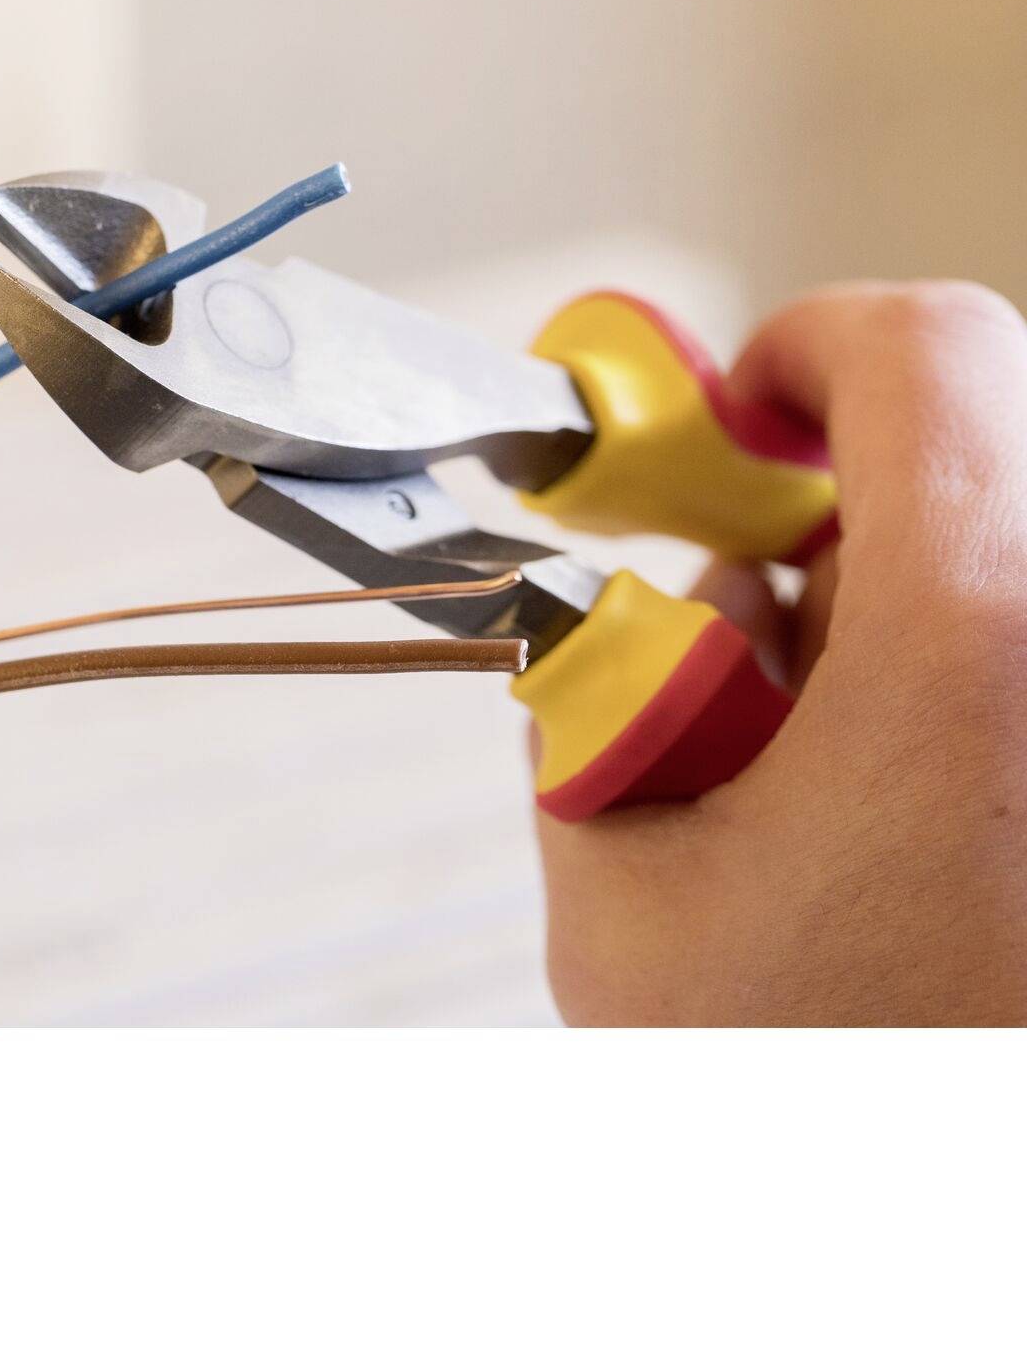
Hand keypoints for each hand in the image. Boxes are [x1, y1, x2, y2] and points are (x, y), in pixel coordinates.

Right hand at [536, 282, 1026, 1025]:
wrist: (964, 1250)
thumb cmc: (825, 1091)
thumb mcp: (629, 893)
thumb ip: (611, 700)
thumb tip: (675, 607)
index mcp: (981, 641)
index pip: (923, 349)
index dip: (801, 349)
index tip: (726, 424)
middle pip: (996, 431)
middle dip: (852, 484)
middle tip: (763, 597)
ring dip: (921, 586)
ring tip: (841, 743)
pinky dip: (976, 663)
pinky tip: (924, 802)